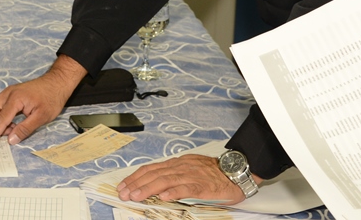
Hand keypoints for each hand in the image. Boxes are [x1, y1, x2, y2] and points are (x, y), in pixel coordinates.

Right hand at [0, 56, 85, 147]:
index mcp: (15, 99)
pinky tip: (13, 124)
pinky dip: (1, 117)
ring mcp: (8, 93)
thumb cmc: (52, 98)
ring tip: (11, 130)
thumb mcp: (42, 117)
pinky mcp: (11, 95)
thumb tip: (11, 140)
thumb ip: (25, 129)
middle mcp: (8, 94)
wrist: (57, 82)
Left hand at [117, 154, 248, 204]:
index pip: (151, 169)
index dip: (135, 177)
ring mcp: (191, 175)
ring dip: (149, 188)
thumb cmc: (214, 172)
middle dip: (136, 184)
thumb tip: (156, 186)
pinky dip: (174, 192)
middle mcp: (181, 167)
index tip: (123, 185)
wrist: (236, 171)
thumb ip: (174, 174)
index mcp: (177, 163)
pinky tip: (163, 197)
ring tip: (136, 196)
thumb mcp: (189, 169)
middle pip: (154, 174)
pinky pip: (186, 188)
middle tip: (124, 193)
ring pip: (166, 180)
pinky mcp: (203, 185)